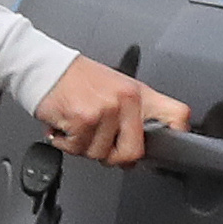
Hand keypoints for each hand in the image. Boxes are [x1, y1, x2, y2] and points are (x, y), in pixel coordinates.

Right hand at [39, 55, 188, 167]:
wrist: (44, 67)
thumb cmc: (78, 80)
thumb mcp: (116, 89)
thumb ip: (131, 118)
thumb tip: (137, 155)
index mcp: (139, 94)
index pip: (176, 115)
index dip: (178, 135)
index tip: (171, 147)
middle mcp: (126, 100)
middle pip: (133, 152)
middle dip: (113, 156)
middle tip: (100, 142)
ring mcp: (105, 110)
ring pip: (101, 155)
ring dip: (84, 147)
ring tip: (79, 126)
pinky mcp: (83, 119)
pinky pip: (78, 149)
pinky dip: (67, 143)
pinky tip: (66, 125)